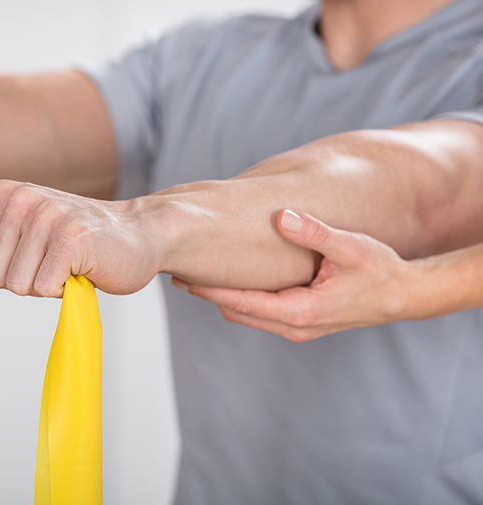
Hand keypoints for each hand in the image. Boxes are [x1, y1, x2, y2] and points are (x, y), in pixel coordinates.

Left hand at [0, 180, 162, 300]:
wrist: (138, 235)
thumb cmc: (77, 243)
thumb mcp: (22, 248)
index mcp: (3, 194)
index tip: (21, 261)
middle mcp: (22, 199)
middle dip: (21, 280)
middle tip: (51, 262)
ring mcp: (48, 216)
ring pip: (17, 285)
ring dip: (44, 285)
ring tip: (67, 264)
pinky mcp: (72, 239)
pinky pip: (44, 289)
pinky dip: (64, 290)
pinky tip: (81, 269)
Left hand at [170, 210, 412, 341]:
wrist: (403, 296)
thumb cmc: (379, 271)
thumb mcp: (350, 248)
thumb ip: (316, 233)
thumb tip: (283, 216)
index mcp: (300, 311)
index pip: (240, 302)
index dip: (208, 291)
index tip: (181, 278)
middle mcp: (293, 326)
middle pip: (235, 311)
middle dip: (207, 294)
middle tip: (177, 272)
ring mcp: (296, 327)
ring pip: (245, 314)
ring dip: (220, 297)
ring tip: (194, 275)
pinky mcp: (299, 322)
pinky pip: (259, 312)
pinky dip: (239, 298)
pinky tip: (228, 279)